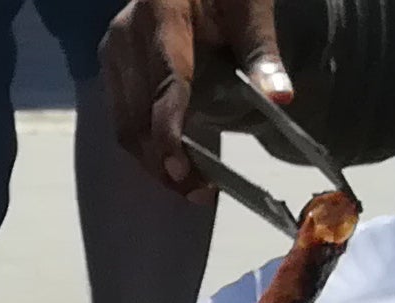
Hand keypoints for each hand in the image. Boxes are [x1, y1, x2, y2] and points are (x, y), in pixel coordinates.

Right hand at [101, 0, 291, 194]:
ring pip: (125, 124)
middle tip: (199, 193)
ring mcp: (113, 53)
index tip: (180, 169)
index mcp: (162, 12)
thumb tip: (281, 98)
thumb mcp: (251, 10)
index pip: (165, 81)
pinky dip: (146, 147)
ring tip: (190, 188)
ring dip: (153, 162)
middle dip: (163, 161)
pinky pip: (123, 119)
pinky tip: (174, 163)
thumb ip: (262, 53)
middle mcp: (126, 34)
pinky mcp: (112, 68)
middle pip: (137, 113)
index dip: (168, 129)